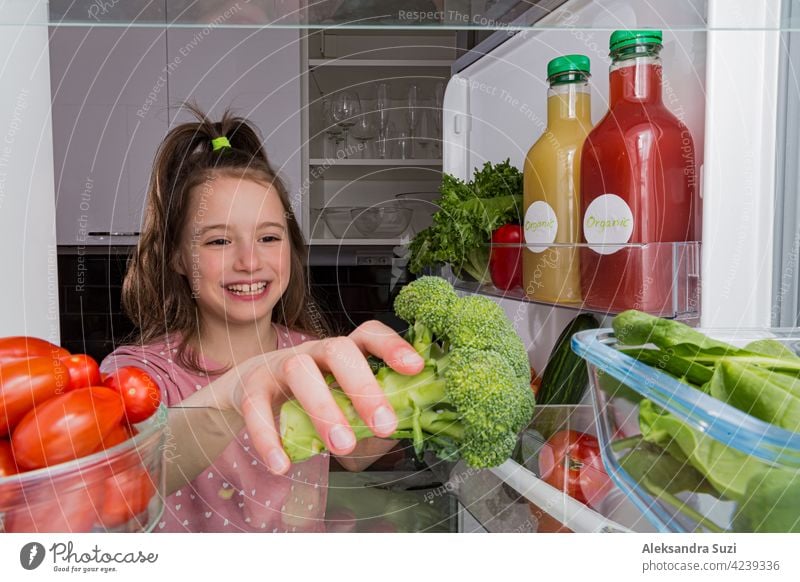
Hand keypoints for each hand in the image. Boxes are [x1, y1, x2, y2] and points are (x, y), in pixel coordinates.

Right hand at [225, 321, 423, 474]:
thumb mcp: (341, 406)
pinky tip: (282, 465)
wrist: (245, 392)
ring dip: (324, 409)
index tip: (415, 367)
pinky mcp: (250, 385)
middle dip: (363, 386)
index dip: (392, 346)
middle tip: (384, 425)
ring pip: (300, 371)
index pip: (368, 335)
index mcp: (342, 353)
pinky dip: (268, 437)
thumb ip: (368, 419)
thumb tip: (398, 433)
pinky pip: (257, 406)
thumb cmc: (306, 401)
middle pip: (338, 349)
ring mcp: (280, 364)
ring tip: (342, 447)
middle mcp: (314, 352)